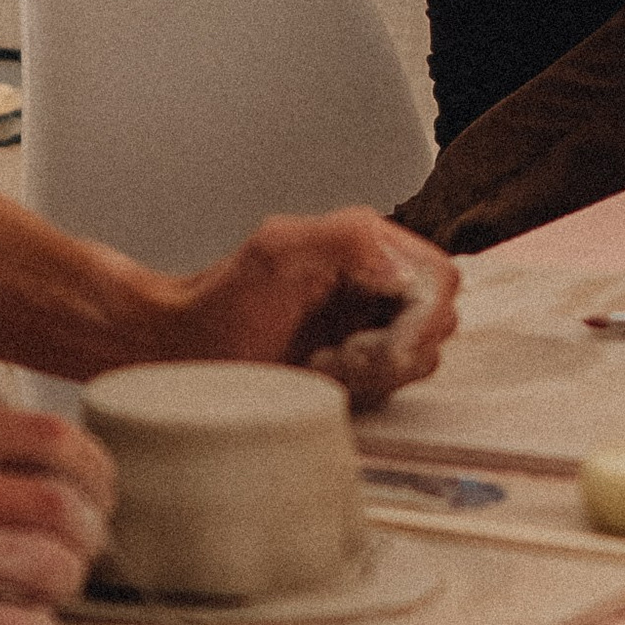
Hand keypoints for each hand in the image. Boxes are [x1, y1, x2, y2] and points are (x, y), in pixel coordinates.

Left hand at [160, 212, 459, 410]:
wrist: (185, 354)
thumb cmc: (220, 305)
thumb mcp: (278, 252)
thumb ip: (350, 239)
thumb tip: (404, 272)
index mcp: (366, 242)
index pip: (439, 278)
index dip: (420, 316)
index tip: (377, 343)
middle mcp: (378, 278)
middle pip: (440, 319)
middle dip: (395, 347)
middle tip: (340, 354)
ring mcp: (374, 320)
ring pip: (423, 355)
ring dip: (376, 369)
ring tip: (325, 362)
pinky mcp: (365, 361)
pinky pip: (398, 380)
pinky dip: (366, 385)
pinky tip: (325, 375)